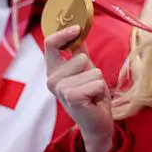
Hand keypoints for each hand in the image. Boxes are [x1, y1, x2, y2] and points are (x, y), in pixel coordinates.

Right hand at [44, 26, 114, 151]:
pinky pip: (96, 82)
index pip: (51, 44)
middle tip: (89, 85)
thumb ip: (79, 52)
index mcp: (54, 70)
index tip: (77, 28)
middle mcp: (52, 79)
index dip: (64, 33)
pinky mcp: (71, 97)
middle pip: (79, 57)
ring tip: (92, 93)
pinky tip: (93, 100)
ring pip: (91, 69)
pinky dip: (100, 89)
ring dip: (97, 81)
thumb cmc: (91, 96)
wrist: (97, 123)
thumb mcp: (86, 70)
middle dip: (92, 70)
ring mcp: (60, 89)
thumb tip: (79, 31)